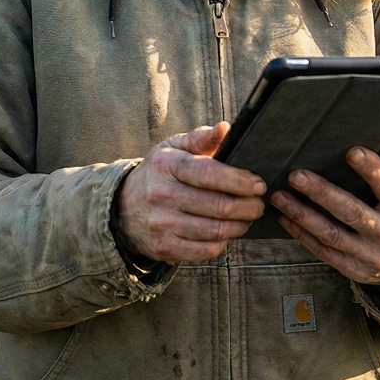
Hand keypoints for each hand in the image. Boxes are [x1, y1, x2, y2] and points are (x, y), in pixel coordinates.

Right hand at [117, 122, 265, 263]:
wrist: (121, 207)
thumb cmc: (157, 174)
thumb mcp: (172, 148)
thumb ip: (201, 138)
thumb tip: (226, 129)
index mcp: (167, 165)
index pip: (209, 173)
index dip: (238, 180)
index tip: (258, 184)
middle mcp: (162, 194)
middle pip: (217, 205)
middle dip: (248, 206)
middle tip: (258, 204)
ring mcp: (162, 223)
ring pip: (215, 230)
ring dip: (240, 225)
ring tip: (247, 218)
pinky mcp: (164, 247)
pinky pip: (205, 250)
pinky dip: (222, 242)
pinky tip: (226, 232)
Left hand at [271, 148, 379, 290]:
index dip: (371, 169)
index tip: (351, 152)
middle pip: (351, 212)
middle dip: (321, 193)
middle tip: (296, 175)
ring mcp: (371, 256)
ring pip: (331, 234)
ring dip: (302, 215)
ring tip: (280, 196)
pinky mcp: (355, 269)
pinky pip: (324, 252)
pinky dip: (302, 236)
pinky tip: (285, 218)